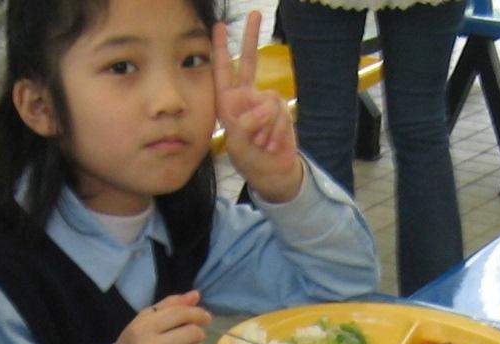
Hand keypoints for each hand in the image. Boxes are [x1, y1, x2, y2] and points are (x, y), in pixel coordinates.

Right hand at [109, 292, 211, 343]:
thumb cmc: (135, 343)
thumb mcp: (145, 320)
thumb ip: (170, 306)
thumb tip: (196, 295)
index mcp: (143, 328)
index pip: (180, 314)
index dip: (198, 313)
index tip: (205, 317)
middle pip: (193, 333)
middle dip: (197, 332)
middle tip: (191, 335)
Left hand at [212, 15, 300, 200]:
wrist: (271, 172)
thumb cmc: (248, 158)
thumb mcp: (238, 140)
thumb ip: (246, 121)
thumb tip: (262, 108)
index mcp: (228, 102)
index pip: (223, 71)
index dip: (220, 49)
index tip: (218, 27)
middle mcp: (247, 96)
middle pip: (250, 61)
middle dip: (251, 37)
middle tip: (255, 14)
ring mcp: (265, 102)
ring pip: (267, 103)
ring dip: (264, 128)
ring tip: (260, 143)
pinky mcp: (281, 110)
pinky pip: (280, 115)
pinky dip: (275, 133)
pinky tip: (270, 145)